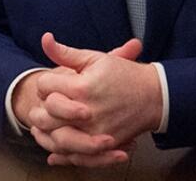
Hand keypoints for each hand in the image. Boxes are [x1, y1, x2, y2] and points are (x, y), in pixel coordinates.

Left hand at [27, 33, 159, 165]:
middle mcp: (86, 112)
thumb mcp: (95, 58)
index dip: (45, 82)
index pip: (44, 86)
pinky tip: (56, 148)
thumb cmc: (124, 74)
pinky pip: (75, 156)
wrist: (154, 96)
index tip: (52, 82)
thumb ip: (66, 52)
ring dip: (46, 132)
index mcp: (81, 87)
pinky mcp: (102, 147)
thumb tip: (45, 39)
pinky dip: (62, 154)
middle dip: (41, 107)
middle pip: (45, 115)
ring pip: (56, 138)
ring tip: (46, 124)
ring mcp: (94, 132)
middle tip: (47, 103)